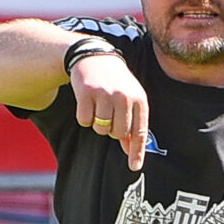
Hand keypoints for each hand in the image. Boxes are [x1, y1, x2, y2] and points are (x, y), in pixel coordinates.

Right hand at [69, 54, 149, 170]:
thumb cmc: (117, 83)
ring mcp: (105, 94)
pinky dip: (84, 116)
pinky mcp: (86, 92)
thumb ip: (132, 124)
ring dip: (98, 123)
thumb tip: (130, 151)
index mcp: (139, 99)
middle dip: (111, 130)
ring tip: (99, 106)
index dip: (137, 151)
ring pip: (100, 129)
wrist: (97, 57)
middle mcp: (124, 97)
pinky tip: (88, 102)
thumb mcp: (130, 99)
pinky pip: (84, 120)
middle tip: (109, 114)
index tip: (134, 167)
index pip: (140, 131)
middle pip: (117, 133)